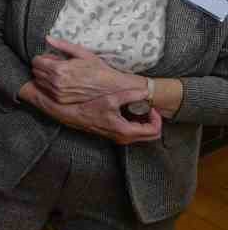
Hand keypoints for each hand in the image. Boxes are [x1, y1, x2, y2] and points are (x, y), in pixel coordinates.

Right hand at [21, 81, 162, 144]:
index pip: (154, 130)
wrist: (71, 115)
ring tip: (140, 108)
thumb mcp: (110, 99)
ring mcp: (120, 138)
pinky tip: (130, 111)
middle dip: (154, 121)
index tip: (151, 106)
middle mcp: (124, 138)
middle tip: (149, 107)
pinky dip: (137, 123)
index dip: (157, 118)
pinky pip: (134, 133)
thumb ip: (130, 95)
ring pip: (143, 135)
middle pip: (152, 135)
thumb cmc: (88, 108)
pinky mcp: (115, 134)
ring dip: (146, 122)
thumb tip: (145, 91)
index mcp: (126, 130)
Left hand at [31, 38, 139, 104]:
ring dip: (44, 76)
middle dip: (42, 66)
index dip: (42, 58)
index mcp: (59, 69)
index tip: (50, 57)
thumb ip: (63, 45)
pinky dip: (49, 85)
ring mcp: (57, 92)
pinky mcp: (60, 100)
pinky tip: (61, 82)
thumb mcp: (82, 53)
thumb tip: (47, 38)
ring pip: (39, 82)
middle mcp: (56, 82)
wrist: (110, 87)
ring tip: (59, 73)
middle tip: (55, 64)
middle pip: (36, 71)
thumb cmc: (97, 68)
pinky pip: (46, 91)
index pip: (36, 62)